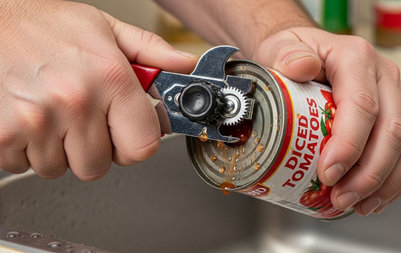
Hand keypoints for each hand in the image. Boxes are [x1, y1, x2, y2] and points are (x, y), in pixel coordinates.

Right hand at [0, 0, 197, 179]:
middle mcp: (75, 102)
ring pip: (61, 168)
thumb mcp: (105, 29)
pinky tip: (30, 119)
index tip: (127, 135)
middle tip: (82, 119)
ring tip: (52, 114)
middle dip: (94, 147)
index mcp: (110, 78)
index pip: (143, 147)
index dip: (135, 144)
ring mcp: (37, 122)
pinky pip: (26, 167)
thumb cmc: (44, 24)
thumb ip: (151, 51)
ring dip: (59, 149)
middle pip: (99, 165)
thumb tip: (184, 66)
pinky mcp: (3, 136)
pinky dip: (28, 150)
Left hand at [253, 27, 400, 215]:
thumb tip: (301, 67)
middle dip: (367, 173)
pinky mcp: (395, 114)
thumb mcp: (280, 46)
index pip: (362, 105)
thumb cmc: (293, 52)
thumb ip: (286, 54)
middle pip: (391, 131)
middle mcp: (382, 76)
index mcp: (355, 58)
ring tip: (355, 204)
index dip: (349, 145)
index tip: (327, 173)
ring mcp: (393, 96)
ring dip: (384, 182)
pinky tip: (372, 198)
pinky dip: (393, 179)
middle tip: (340, 198)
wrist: (304, 51)